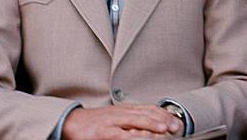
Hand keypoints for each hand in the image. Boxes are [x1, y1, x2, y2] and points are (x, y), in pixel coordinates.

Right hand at [62, 104, 182, 139]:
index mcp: (125, 109)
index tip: (176, 121)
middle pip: (145, 113)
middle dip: (162, 119)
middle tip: (175, 126)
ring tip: (164, 129)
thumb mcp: (116, 119)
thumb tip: (151, 128)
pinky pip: (118, 134)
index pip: (149, 108)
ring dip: (151, 124)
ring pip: (135, 120)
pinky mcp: (101, 131)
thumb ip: (132, 121)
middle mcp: (120, 113)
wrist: (70, 122)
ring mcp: (111, 121)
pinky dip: (131, 136)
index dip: (164, 114)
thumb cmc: (95, 123)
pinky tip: (140, 138)